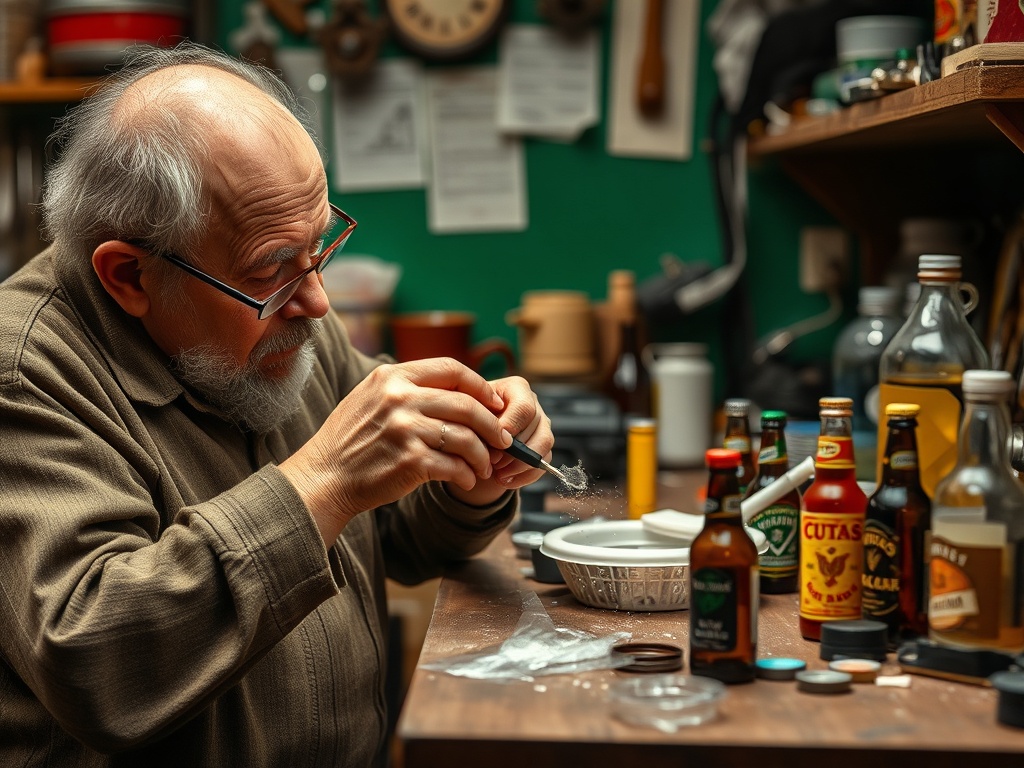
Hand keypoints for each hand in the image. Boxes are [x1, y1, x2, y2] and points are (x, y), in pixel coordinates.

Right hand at [280, 358, 513, 542]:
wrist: (325, 477)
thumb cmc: (350, 440)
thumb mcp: (370, 397)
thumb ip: (407, 388)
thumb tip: (456, 387)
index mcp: (392, 377)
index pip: (451, 368)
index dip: (479, 385)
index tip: (493, 401)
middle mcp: (399, 398)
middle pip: (466, 404)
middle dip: (492, 424)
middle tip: (503, 440)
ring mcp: (405, 429)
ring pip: (466, 437)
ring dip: (482, 455)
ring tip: (484, 466)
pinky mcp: (410, 461)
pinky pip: (455, 466)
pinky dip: (467, 475)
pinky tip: (467, 480)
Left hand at [447, 374, 552, 504]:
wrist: (471, 437)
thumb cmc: (468, 419)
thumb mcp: (470, 415)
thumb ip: (481, 423)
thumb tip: (495, 447)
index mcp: (516, 388)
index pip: (524, 408)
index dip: (510, 428)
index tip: (491, 443)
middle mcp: (533, 403)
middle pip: (535, 427)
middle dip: (513, 449)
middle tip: (491, 462)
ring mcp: (541, 425)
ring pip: (544, 445)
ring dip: (520, 464)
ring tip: (498, 473)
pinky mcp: (543, 447)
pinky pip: (543, 463)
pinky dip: (524, 476)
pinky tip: (505, 480)